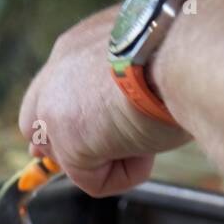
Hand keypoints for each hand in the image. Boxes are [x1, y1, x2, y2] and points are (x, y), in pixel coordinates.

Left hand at [18, 7, 191, 196]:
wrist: (182, 50)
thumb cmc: (184, 48)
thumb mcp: (153, 55)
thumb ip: (128, 79)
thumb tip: (136, 109)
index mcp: (80, 43)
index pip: (55, 85)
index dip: (70, 114)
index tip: (95, 131)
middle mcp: (58, 70)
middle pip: (38, 124)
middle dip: (70, 145)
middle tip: (109, 153)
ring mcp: (55, 109)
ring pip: (70, 155)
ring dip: (110, 155)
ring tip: (148, 130)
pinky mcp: (67, 143)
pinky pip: (95, 180)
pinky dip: (127, 173)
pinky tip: (148, 144)